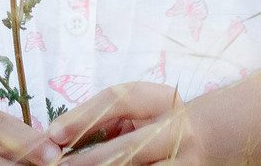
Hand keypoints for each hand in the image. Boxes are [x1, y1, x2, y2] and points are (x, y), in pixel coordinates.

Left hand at [43, 82, 197, 165]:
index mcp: (159, 99)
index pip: (119, 99)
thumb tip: (55, 136)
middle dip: (90, 160)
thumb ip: (102, 118)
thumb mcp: (136, 109)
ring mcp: (183, 159)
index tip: (54, 133)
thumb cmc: (156, 120)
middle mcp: (176, 129)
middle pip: (129, 147)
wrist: (206, 138)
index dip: (85, 116)